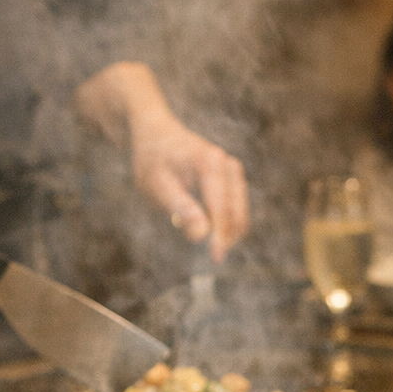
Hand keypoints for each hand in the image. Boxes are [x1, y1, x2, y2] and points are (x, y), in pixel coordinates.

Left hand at [76, 62, 249, 262]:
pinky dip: (229, 221)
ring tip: (214, 248)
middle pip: (236, 209)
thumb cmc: (152, 159)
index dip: (220, 234)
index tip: (216, 256)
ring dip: (230, 230)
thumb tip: (202, 234)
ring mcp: (233, 169)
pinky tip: (217, 233)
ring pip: (240, 209)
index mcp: (209, 163)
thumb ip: (180, 207)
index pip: (220, 207)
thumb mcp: (157, 184)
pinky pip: (236, 204)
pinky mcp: (232, 176)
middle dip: (227, 235)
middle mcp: (227, 164)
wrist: (156, 134)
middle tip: (214, 257)